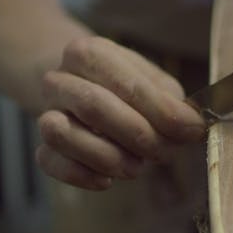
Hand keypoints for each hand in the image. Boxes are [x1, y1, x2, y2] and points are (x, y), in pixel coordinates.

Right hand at [36, 36, 205, 190]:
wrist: (77, 86)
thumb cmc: (123, 86)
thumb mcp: (151, 82)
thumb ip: (172, 103)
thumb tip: (191, 127)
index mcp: (89, 53)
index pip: (128, 84)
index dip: (163, 112)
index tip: (191, 130)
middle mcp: (60, 79)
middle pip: (94, 106)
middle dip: (138, 135)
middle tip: (164, 152)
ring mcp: (45, 112)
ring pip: (61, 133)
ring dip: (106, 156)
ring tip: (135, 166)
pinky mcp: (41, 146)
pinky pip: (49, 161)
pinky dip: (82, 175)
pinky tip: (107, 179)